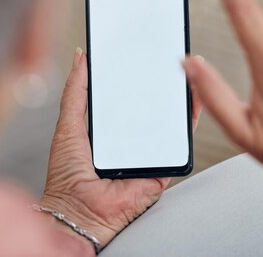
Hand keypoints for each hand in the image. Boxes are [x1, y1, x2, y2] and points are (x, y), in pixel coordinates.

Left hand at [40, 48, 201, 248]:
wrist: (81, 211)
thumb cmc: (68, 175)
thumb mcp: (68, 123)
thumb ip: (76, 91)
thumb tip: (82, 57)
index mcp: (108, 127)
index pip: (125, 94)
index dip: (133, 73)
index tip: (140, 51)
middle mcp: (130, 138)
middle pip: (150, 104)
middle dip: (158, 81)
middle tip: (166, 55)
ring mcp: (148, 151)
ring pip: (169, 120)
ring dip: (178, 97)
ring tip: (185, 70)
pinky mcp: (163, 166)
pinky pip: (180, 141)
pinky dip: (190, 120)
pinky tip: (194, 99)